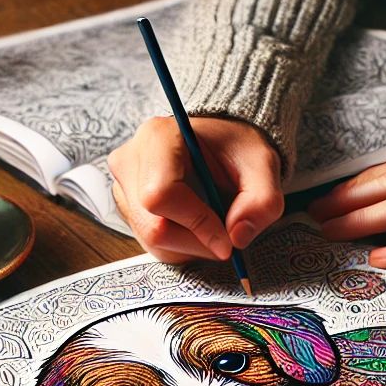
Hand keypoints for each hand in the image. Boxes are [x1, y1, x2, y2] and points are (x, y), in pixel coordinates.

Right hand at [108, 116, 284, 263]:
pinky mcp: (127, 207)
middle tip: (226, 241)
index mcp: (158, 138)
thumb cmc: (235, 149)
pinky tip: (196, 228)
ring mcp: (123, 186)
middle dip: (196, 243)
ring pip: (151, 241)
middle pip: (153, 226)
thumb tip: (238, 237)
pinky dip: (180, 247)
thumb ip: (261, 200)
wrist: (217, 144)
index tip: (227, 239)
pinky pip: (149, 244)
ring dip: (190, 247)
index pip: (161, 194)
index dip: (197, 224)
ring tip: (213, 228)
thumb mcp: (262, 165)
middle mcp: (131, 161)